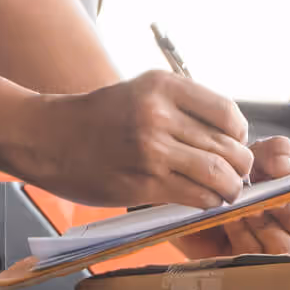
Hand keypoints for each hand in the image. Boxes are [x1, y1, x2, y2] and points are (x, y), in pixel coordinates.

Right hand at [8, 71, 255, 209]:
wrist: (49, 138)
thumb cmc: (98, 118)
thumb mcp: (141, 92)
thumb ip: (182, 107)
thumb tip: (228, 135)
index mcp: (164, 87)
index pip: (228, 113)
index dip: (239, 135)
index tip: (233, 145)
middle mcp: (160, 116)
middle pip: (228, 147)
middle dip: (238, 166)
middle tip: (233, 175)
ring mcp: (152, 151)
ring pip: (218, 175)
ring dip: (229, 189)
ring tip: (224, 191)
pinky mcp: (143, 184)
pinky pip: (195, 196)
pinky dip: (208, 202)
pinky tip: (203, 200)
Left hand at [175, 136, 289, 261]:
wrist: (187, 200)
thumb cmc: (227, 179)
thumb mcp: (255, 155)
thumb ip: (277, 152)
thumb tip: (288, 168)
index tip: (284, 177)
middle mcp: (287, 232)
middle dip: (283, 208)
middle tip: (261, 194)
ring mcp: (268, 251)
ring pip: (284, 243)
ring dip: (262, 222)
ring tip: (243, 207)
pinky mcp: (246, 265)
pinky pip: (258, 254)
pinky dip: (245, 234)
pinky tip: (230, 221)